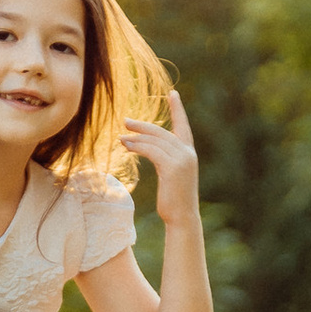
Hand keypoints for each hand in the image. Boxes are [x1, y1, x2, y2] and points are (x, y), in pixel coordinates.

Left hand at [120, 88, 199, 224]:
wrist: (182, 218)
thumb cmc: (174, 200)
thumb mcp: (171, 176)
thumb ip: (165, 160)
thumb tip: (149, 149)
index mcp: (189, 154)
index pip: (183, 126)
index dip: (177, 109)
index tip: (172, 93)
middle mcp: (187, 154)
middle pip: (162, 132)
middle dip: (143, 125)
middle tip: (126, 121)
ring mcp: (181, 160)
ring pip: (155, 141)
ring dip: (136, 138)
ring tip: (121, 137)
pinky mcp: (171, 168)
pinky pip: (151, 151)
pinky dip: (137, 146)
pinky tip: (126, 146)